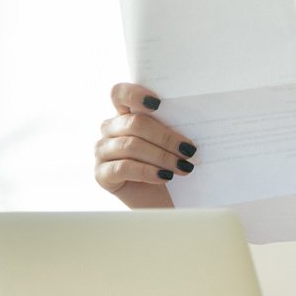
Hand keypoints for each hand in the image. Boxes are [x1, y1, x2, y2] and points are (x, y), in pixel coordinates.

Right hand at [94, 83, 197, 208]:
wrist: (161, 201)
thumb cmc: (168, 166)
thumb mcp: (171, 144)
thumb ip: (171, 127)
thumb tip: (193, 120)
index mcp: (124, 114)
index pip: (120, 93)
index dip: (136, 94)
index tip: (159, 103)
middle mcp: (109, 130)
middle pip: (134, 123)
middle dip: (165, 137)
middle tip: (189, 150)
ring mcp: (102, 151)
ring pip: (130, 145)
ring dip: (161, 156)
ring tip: (183, 166)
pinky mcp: (101, 174)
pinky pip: (124, 167)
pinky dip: (148, 171)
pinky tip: (165, 176)